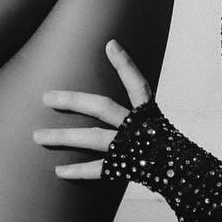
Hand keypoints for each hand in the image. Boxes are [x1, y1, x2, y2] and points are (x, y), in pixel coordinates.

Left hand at [32, 39, 153, 179]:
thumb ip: (136, 113)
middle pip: (103, 107)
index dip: (125, 65)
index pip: (137, 84)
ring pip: (92, 138)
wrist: (184, 177)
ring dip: (63, 136)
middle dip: (73, 101)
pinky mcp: (125, 168)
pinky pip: (97, 169)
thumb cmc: (165, 148)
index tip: (111, 45)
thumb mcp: (154, 125)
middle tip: (46, 98)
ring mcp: (130, 148)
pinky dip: (77, 170)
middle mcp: (138, 127)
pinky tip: (59, 171)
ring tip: (37, 136)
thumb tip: (115, 104)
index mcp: (147, 114)